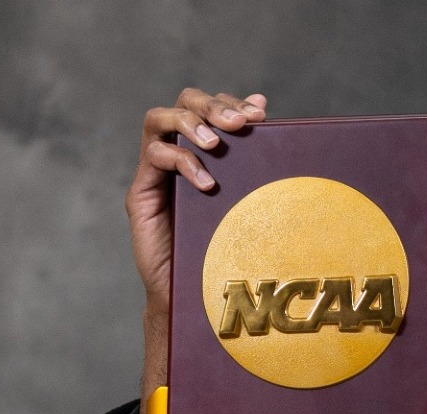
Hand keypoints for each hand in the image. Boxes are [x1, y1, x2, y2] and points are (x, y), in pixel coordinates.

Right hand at [127, 88, 267, 403]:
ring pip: (160, 118)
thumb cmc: (230, 255)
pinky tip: (207, 184)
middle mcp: (177, 155)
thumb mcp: (252, 209)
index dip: (232, 102)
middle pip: (185, 100)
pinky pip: (154, 156)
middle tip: (240, 124)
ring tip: (217, 144)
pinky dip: (182, 162)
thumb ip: (262, 175)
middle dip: (213, 105)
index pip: (212, 107)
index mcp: (205, 153)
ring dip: (192, 122)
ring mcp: (156, 173)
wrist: (195, 300)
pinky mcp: (141, 192)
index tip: (261, 113)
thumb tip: (286, 143)